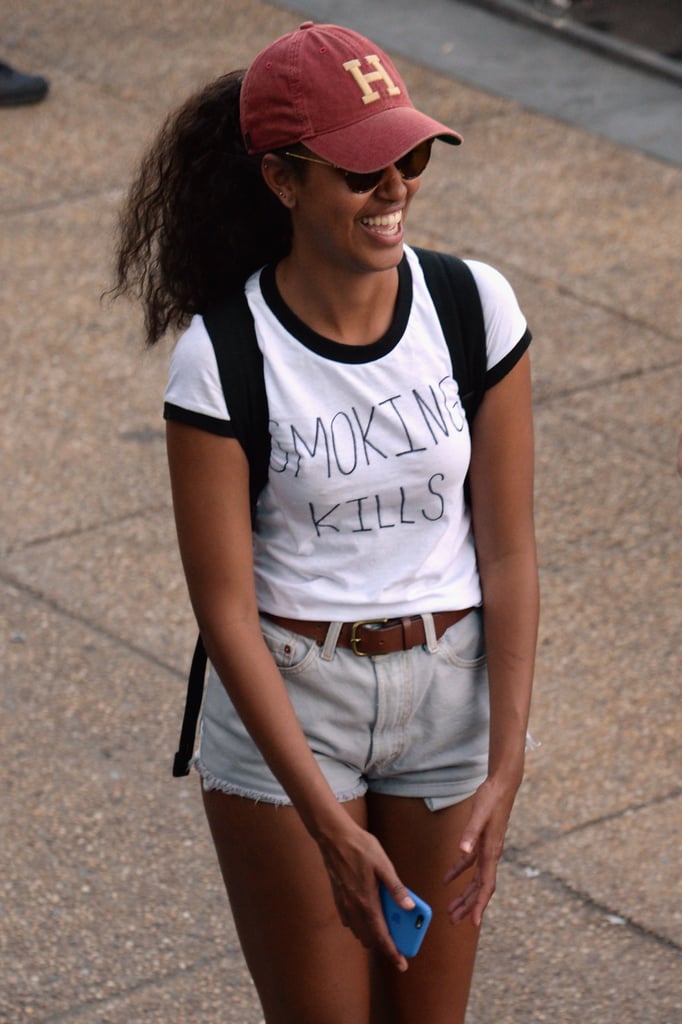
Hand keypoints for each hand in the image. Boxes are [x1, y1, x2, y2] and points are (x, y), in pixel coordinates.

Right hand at [317, 819, 413, 971]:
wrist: (333, 836)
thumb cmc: (360, 847)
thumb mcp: (384, 865)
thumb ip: (397, 889)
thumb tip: (410, 908)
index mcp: (368, 901)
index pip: (382, 936)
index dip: (393, 952)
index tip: (402, 964)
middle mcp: (354, 907)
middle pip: (369, 938)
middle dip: (383, 944)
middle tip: (397, 942)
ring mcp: (344, 903)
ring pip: (358, 931)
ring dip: (371, 934)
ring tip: (385, 926)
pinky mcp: (338, 897)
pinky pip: (349, 920)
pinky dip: (360, 923)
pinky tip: (367, 911)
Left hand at [443, 775, 518, 927]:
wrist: (502, 785)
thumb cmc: (491, 798)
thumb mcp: (478, 814)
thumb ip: (470, 833)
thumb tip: (462, 851)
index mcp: (491, 852)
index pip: (486, 885)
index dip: (480, 905)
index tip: (473, 923)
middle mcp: (491, 855)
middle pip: (480, 888)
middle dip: (468, 906)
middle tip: (453, 920)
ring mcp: (487, 849)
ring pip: (475, 879)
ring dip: (464, 894)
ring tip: (451, 909)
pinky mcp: (482, 842)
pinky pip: (470, 863)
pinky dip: (458, 872)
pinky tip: (447, 879)